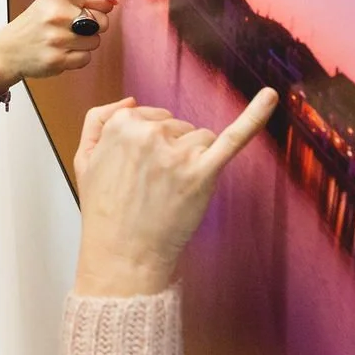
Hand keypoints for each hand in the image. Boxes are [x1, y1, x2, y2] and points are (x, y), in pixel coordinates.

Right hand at [0, 0, 132, 87]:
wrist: (9, 49)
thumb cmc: (36, 22)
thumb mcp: (55, 2)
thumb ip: (85, 0)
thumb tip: (112, 4)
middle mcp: (57, 14)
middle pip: (102, 20)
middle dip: (95, 24)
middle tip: (73, 25)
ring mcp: (57, 38)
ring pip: (96, 41)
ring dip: (85, 42)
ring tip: (64, 39)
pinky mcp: (58, 59)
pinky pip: (86, 58)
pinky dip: (78, 56)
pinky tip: (62, 51)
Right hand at [70, 89, 279, 296]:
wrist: (122, 256)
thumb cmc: (105, 212)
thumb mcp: (84, 160)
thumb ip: (98, 121)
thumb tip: (130, 100)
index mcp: (122, 125)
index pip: (154, 118)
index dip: (152, 146)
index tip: (141, 171)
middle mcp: (150, 133)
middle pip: (180, 128)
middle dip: (173, 153)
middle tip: (154, 188)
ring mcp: (178, 153)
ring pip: (201, 139)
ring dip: (194, 162)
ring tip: (172, 192)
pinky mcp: (203, 173)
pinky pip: (233, 138)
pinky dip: (254, 117)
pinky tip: (270, 97)